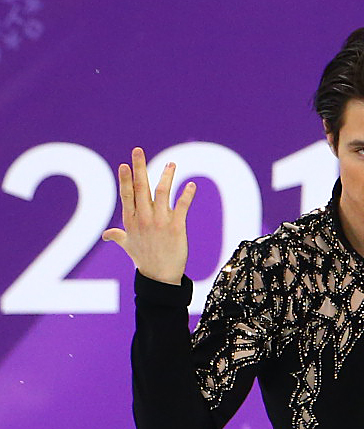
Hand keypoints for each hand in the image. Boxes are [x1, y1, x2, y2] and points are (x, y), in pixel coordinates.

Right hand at [101, 147, 195, 283]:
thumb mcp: (128, 246)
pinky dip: (187, 195)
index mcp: (131, 221)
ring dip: (167, 176)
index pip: (127, 195)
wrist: (160, 278)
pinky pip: (182, 207)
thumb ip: (117, 236)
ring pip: (162, 193)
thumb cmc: (144, 261)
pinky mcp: (176, 228)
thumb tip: (105, 235)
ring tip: (172, 164)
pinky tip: (192, 185)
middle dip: (139, 167)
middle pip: (141, 188)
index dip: (125, 179)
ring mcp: (160, 222)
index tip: (124, 164)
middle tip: (137, 150)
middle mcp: (144, 219)